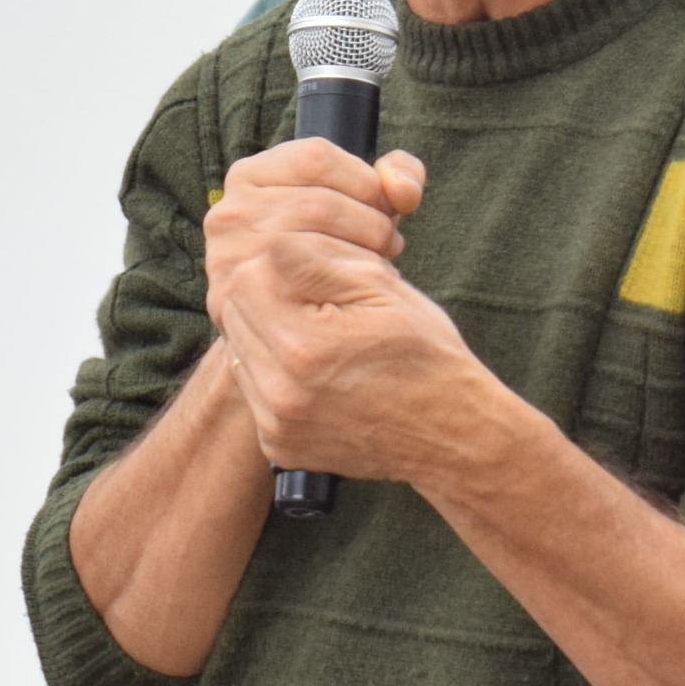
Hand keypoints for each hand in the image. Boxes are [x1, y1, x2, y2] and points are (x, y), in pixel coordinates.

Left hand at [205, 143, 489, 481]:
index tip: (313, 267)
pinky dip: (273, 370)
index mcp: (306, 344)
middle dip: (265, 291)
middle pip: (235, 311)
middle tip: (310, 294)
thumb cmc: (424, 353)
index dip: (279, 260)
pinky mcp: (277, 443)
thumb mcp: (383, 289)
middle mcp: (281, 389)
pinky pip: (252, 387)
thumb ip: (319, 259)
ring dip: (264, 329)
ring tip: (314, 330)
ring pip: (238, 347)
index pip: (251, 274)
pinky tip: (314, 369)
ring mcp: (276, 422)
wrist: (449, 434)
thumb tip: (271, 242)